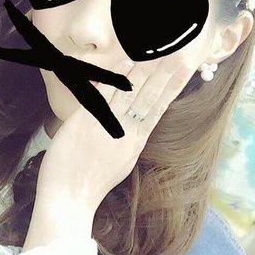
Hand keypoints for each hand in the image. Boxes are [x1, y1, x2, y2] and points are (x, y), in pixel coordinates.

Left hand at [36, 54, 194, 213]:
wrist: (68, 200)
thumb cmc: (88, 183)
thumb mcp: (118, 161)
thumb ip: (126, 138)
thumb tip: (132, 122)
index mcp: (135, 142)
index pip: (159, 108)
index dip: (173, 87)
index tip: (185, 68)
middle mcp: (126, 133)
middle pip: (152, 99)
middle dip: (168, 75)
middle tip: (183, 55)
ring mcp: (108, 127)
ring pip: (132, 95)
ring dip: (147, 71)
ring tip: (163, 54)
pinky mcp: (87, 123)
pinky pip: (106, 97)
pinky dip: (118, 79)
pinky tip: (129, 62)